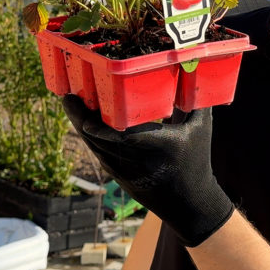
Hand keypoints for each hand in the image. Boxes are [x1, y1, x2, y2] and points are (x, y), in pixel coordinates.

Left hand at [63, 95, 233, 246]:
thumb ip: (196, 98)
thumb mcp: (202, 127)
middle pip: (102, 140)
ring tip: (71, 103)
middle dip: (81, 119)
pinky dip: (89, 137)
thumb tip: (193, 65)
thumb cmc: (197, 159)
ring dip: (80, 126)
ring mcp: (126, 172)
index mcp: (161, 146)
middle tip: (68, 97)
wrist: (190, 204)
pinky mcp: (119, 177)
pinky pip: (99, 154)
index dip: (103, 130)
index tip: (88, 120)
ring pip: (96, 147)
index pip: (126, 139)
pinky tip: (82, 121)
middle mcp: (140, 161)